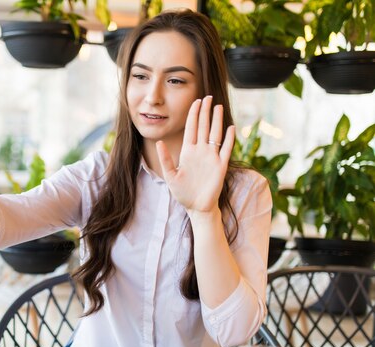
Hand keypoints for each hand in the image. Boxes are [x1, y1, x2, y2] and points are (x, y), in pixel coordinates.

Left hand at [156, 96, 234, 214]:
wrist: (197, 207)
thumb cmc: (183, 192)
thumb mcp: (170, 175)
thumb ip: (165, 159)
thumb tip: (159, 142)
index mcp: (188, 152)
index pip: (191, 128)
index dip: (193, 115)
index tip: (196, 101)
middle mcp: (201, 151)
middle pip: (203, 127)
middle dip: (205, 112)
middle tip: (208, 97)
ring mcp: (211, 157)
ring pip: (215, 134)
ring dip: (217, 121)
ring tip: (218, 106)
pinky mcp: (221, 166)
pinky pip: (226, 150)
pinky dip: (229, 139)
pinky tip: (231, 127)